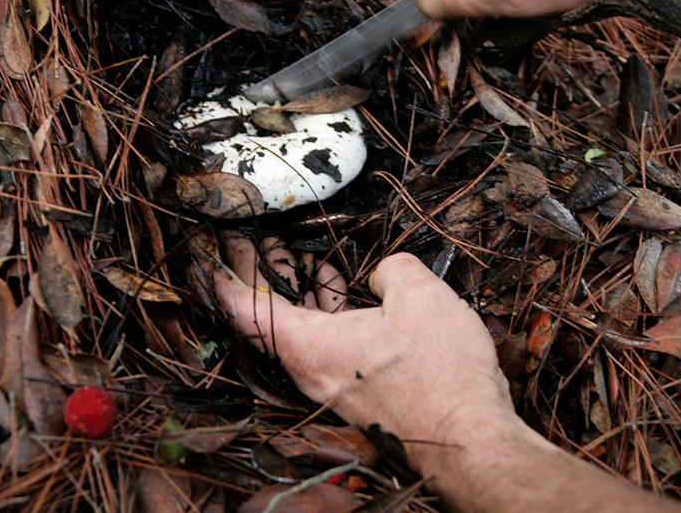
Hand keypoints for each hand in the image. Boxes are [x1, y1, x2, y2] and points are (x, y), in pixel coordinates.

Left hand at [214, 235, 514, 467]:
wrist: (471, 439)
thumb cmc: (442, 375)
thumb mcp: (420, 296)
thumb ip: (391, 269)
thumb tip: (383, 273)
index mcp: (311, 347)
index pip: (246, 311)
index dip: (224, 276)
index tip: (210, 252)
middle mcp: (313, 373)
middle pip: (268, 318)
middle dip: (257, 275)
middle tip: (246, 241)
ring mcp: (334, 387)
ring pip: (300, 331)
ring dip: (296, 291)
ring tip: (295, 256)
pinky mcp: (358, 394)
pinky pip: (326, 344)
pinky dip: (324, 311)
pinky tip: (342, 291)